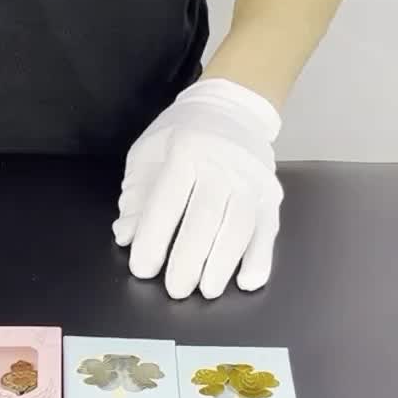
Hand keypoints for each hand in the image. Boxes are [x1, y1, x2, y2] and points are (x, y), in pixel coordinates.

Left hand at [114, 78, 282, 298]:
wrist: (233, 106)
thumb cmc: (183, 134)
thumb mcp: (148, 153)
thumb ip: (136, 196)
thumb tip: (126, 236)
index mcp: (185, 152)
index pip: (167, 202)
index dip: (153, 239)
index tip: (142, 269)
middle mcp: (223, 165)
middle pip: (206, 219)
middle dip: (189, 260)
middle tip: (176, 290)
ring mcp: (251, 181)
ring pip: (239, 227)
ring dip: (223, 264)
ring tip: (208, 290)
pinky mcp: (271, 195)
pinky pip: (267, 230)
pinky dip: (260, 258)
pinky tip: (248, 281)